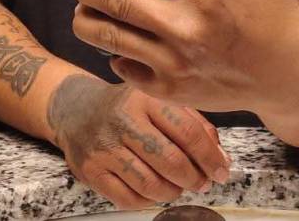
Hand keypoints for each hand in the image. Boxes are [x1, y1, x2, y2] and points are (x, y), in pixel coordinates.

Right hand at [46, 75, 229, 208]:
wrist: (77, 108)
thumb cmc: (127, 106)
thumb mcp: (158, 99)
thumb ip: (191, 121)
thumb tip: (219, 155)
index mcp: (145, 97)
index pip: (186, 130)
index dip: (209, 156)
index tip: (221, 171)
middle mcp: (123, 119)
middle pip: (169, 160)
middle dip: (193, 178)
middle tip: (202, 183)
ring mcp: (105, 146)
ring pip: (150, 184)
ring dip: (172, 192)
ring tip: (178, 186)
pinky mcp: (91, 170)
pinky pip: (128, 199)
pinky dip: (148, 201)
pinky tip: (154, 191)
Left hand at [71, 0, 298, 115]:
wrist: (290, 73)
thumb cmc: (275, 7)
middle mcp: (187, 26)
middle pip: (116, 1)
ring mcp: (176, 62)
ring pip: (110, 38)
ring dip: (88, 18)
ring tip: (83, 2)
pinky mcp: (173, 88)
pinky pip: (125, 69)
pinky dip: (112, 52)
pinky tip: (113, 39)